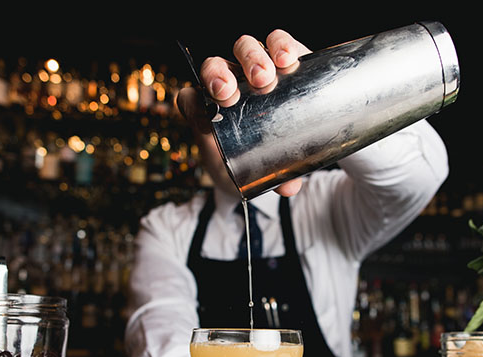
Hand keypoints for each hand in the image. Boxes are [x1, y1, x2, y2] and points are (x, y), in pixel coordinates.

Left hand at [177, 30, 310, 196]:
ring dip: (250, 58)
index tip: (206, 122)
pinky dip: (281, 45)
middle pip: (214, 68)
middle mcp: (229, 85)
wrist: (275, 146)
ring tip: (264, 77)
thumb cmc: (252, 162)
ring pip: (243, 49)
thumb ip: (269, 181)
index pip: (191, 99)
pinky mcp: (281, 62)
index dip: (194, 105)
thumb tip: (291, 187)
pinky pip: (277, 43)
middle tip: (230, 95)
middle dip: (218, 77)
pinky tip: (288, 58)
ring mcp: (254, 71)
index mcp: (211, 112)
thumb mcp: (253, 177)